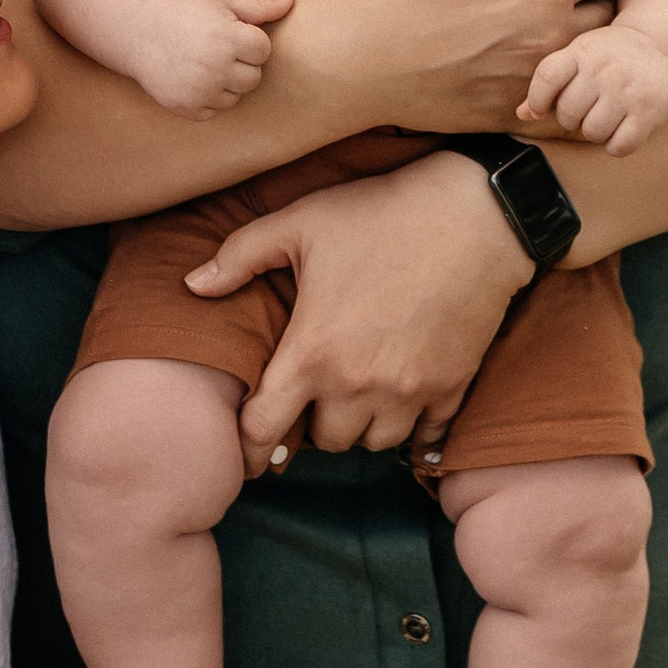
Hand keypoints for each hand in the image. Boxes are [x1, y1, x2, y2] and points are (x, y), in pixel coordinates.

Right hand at [133, 0, 295, 118]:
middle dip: (241, 62)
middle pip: (254, 77)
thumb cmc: (183, 8)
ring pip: (236, 96)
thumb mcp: (219, 1)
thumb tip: (291, 3)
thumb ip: (257, 7)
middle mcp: (214, 68)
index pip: (263, 50)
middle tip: (216, 46)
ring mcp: (200, 91)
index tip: (229, 30)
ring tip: (204, 60)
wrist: (136, 28)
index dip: (249, 38)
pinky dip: (209, 97)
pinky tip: (193, 76)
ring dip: (227, 81)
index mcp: (227, 38)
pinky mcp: (187, 108)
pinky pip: (215, 109)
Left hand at [188, 151, 533, 469]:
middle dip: (313, 423)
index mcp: (312, 352)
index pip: (265, 429)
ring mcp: (408, 392)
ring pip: (373, 443)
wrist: (476, 214)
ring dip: (361, 427)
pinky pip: (426, 437)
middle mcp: (357, 385)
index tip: (246, 455)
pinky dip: (413, 430)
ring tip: (357, 394)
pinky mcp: (451, 387)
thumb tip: (192, 285)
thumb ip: (240, 256)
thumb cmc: (380, 212)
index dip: (247, 447)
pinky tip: (405, 404)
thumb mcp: (300, 221)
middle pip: (324, 441)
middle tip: (314, 393)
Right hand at [303, 0, 614, 131]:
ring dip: (582, 42)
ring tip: (554, 24)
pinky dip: (555, 82)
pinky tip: (528, 65)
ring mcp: (534, 83)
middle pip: (611, 16)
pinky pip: (561, 103)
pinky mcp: (512, 115)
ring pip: (589, 61)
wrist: (352, 58)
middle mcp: (551, 39)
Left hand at [521, 23, 667, 154]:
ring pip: (592, 132)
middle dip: (571, 119)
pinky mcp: (649, 112)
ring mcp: (628, 91)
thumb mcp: (578, 57)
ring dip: (594, 132)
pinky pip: (619, 146)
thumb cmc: (609, 56)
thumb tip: (521, 114)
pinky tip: (621, 128)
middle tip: (585, 109)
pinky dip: (616, 144)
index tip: (542, 109)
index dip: (537, 100)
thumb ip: (549, 84)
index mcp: (582, 52)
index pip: (547, 77)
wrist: (661, 48)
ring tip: (604, 116)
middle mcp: (604, 70)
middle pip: (568, 113)